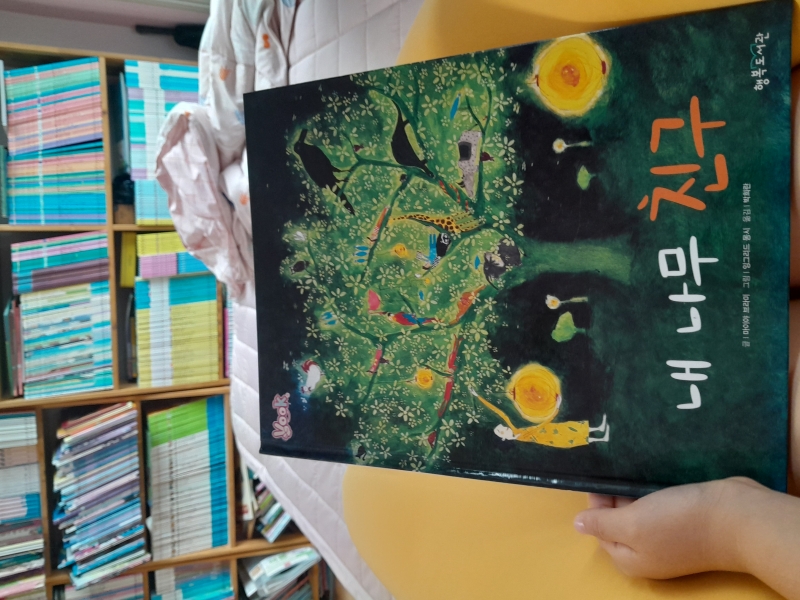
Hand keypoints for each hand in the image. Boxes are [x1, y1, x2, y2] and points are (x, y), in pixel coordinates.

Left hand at [573, 477, 764, 578]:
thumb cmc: (678, 523)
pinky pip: (661, 506)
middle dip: (613, 498)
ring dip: (632, 492)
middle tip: (613, 471)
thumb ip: (602, 524)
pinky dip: (652, 491)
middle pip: (619, 522)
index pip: (600, 531)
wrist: (738, 519)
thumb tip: (577, 525)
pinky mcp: (687, 522)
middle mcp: (648, 553)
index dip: (596, 506)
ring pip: (640, 512)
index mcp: (630, 559)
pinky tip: (650, 476)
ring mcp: (669, 538)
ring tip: (629, 469)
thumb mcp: (632, 524)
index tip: (598, 479)